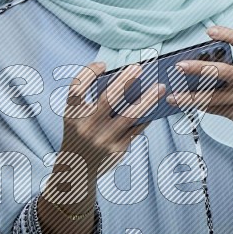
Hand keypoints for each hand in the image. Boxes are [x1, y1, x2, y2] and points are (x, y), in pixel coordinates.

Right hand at [58, 59, 165, 185]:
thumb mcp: (76, 118)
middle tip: (139, 68)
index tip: (103, 64)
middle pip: (107, 99)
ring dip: (148, 100)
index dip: (89, 72)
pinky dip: (147, 116)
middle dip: (125, 81)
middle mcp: (85, 127)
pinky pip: (137, 129)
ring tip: (160, 87)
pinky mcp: (116, 150)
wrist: (77, 169)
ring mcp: (102, 140)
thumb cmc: (80, 134)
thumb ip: (91, 100)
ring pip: (130, 116)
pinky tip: (157, 107)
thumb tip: (126, 81)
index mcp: (72, 115)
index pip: (77, 88)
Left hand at [165, 24, 232, 142]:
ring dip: (189, 97)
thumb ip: (231, 68)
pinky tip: (185, 104)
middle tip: (179, 66)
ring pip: (212, 96)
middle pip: (222, 70)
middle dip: (198, 68)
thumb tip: (197, 65)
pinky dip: (198, 106)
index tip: (210, 31)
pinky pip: (214, 108)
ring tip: (173, 97)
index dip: (228, 34)